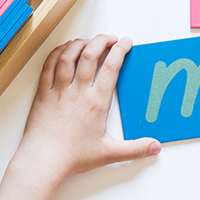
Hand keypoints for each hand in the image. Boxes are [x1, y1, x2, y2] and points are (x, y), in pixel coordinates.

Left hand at [14, 35, 161, 183]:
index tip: (126, 43)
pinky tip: (65, 49)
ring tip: (89, 41)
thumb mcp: (108, 153)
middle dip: (102, 40)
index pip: (111, 67)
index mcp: (96, 102)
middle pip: (90, 54)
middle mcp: (77, 91)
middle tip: (111, 38)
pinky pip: (49, 65)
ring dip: (80, 43)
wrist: (43, 161)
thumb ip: (135, 149)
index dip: (120, 50)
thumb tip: (155, 147)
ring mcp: (58, 90)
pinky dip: (58, 52)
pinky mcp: (43, 93)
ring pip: (69, 55)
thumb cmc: (73, 157)